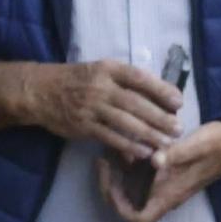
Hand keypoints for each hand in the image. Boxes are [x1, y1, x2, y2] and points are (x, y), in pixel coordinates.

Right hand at [26, 58, 183, 155]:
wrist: (42, 91)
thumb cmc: (78, 80)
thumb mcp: (101, 70)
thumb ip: (125, 81)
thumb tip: (158, 95)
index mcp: (108, 69)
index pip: (139, 77)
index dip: (161, 89)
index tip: (178, 101)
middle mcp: (101, 87)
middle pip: (136, 103)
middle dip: (159, 116)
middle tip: (178, 127)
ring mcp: (92, 107)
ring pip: (125, 122)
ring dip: (148, 134)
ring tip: (166, 142)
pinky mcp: (84, 126)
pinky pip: (110, 138)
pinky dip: (128, 146)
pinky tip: (143, 152)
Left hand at [97, 115, 220, 221]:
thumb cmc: (217, 146)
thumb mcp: (196, 146)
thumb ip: (175, 154)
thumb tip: (154, 160)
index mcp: (170, 194)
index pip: (138, 219)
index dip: (119, 207)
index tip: (111, 182)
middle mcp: (166, 193)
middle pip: (131, 205)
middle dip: (112, 186)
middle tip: (104, 161)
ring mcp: (167, 183)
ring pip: (136, 188)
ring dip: (121, 173)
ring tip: (113, 149)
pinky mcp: (169, 171)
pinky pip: (144, 175)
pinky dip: (133, 163)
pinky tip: (131, 143)